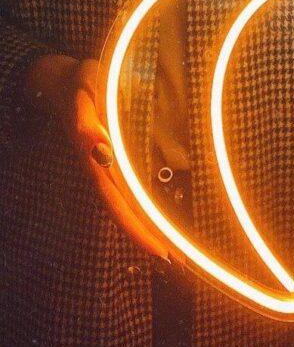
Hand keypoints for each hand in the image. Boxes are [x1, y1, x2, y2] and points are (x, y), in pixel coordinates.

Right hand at [22, 54, 168, 259]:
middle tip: (180, 264)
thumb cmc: (76, 86)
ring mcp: (105, 167)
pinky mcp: (111, 159)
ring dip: (149, 229)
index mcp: (95, 163)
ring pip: (128, 206)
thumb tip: (98, 143)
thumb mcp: (82, 95)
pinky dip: (144, 207)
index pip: (118, 205)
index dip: (139, 230)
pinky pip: (128, 189)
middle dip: (150, 239)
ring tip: (176, 251)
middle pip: (126, 214)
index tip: (162, 252)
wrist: (60, 81)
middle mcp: (101, 171)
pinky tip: (159, 216)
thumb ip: (84, 120)